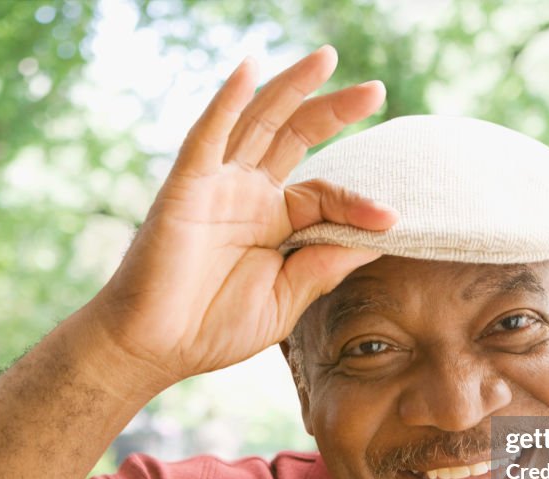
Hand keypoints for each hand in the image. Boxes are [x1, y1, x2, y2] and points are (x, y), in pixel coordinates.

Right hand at [85, 45, 395, 389]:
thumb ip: (327, 263)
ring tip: (325, 59)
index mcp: (275, 220)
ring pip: (257, 121)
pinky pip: (207, 136)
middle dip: (334, 110)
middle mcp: (248, 193)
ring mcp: (217, 185)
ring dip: (290, 88)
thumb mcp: (288, 297)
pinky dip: (226, 101)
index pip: (325, 194)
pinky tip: (248, 69)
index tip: (391, 219)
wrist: (157, 348)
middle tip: (376, 90)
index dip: (358, 203)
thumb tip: (382, 234)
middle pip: (296, 136)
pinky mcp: (185, 187)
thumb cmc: (215, 327)